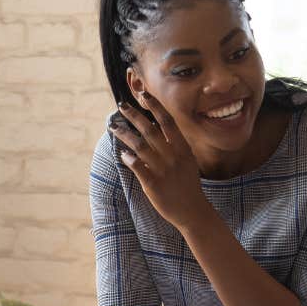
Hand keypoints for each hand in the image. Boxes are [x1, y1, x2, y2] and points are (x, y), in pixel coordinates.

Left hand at [110, 94, 209, 231]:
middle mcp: (173, 157)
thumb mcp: (188, 162)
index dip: (154, 106)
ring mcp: (163, 170)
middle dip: (134, 115)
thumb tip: (160, 130)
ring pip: (140, 146)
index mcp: (183, 149)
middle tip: (121, 105)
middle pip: (150, 130)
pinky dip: (128, 159)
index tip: (143, 94)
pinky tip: (122, 154)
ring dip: (125, 134)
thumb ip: (176, 146)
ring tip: (113, 127)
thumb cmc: (188, 185)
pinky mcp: (153, 184)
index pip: (167, 122)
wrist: (193, 211)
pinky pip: (137, 167)